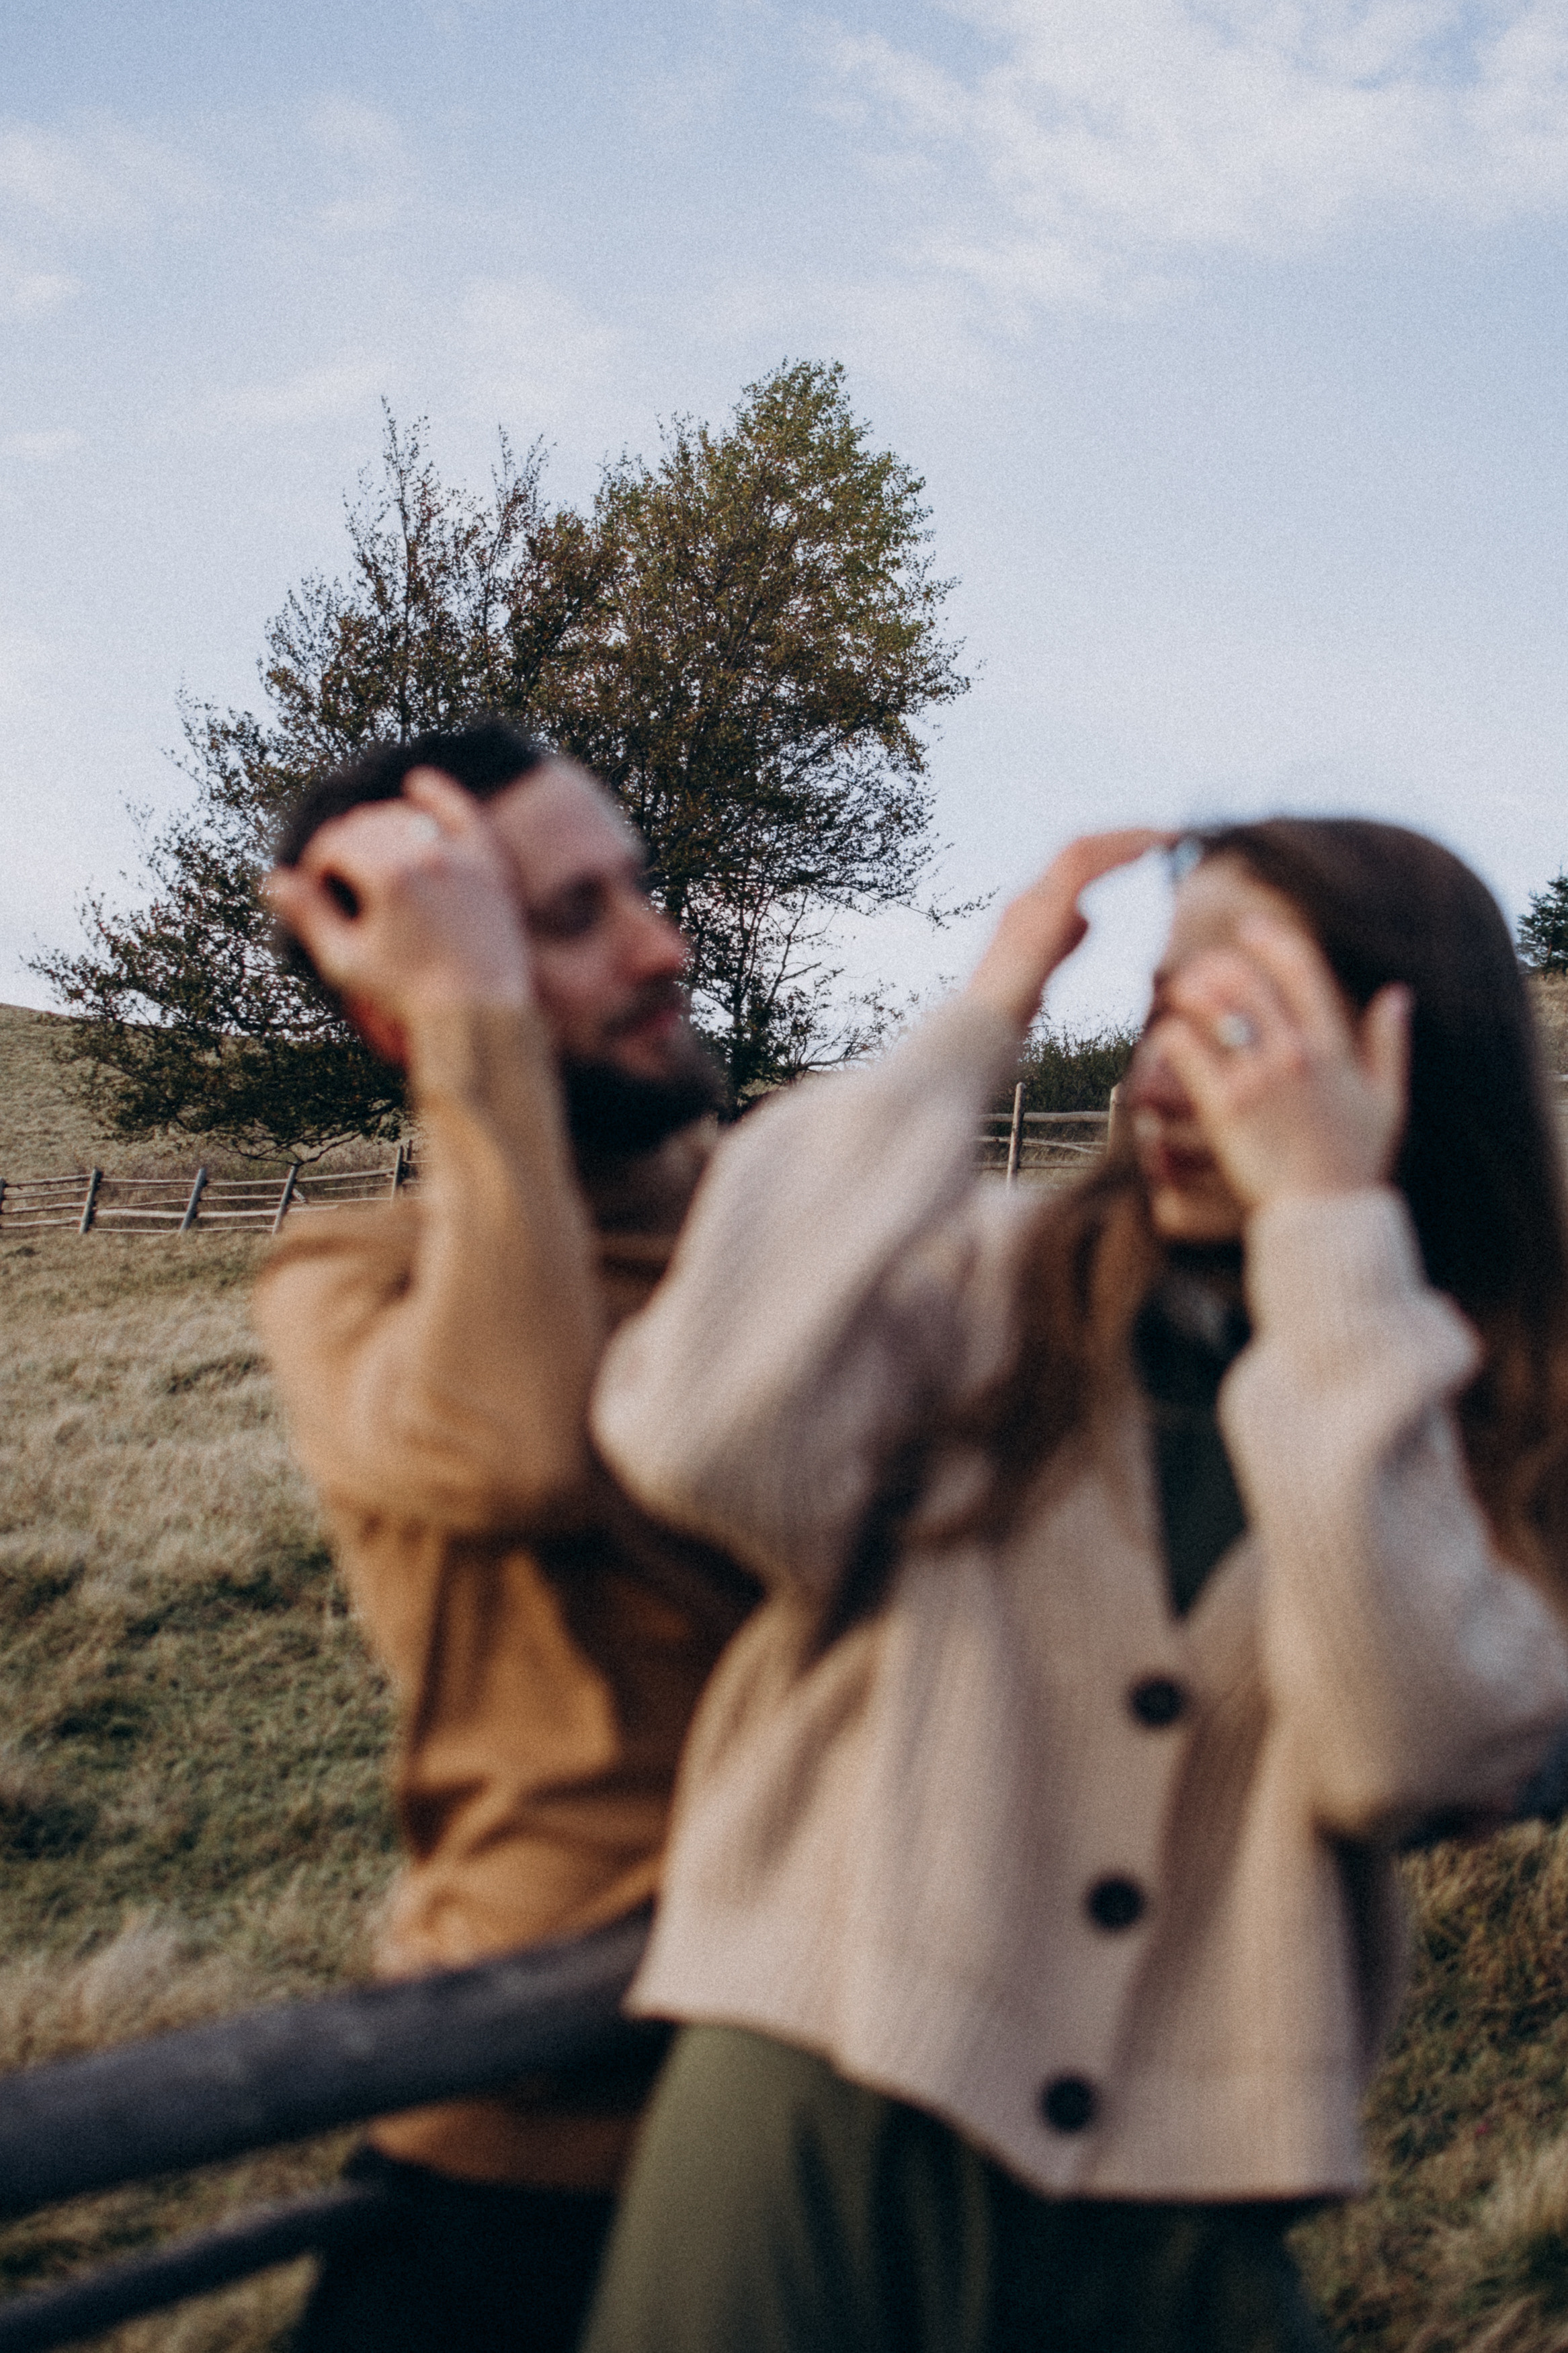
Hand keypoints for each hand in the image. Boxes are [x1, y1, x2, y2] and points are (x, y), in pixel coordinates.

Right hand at [265, 768, 532, 1027]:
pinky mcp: (487, 865)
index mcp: (388, 876)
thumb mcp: (347, 961)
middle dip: (344, 846)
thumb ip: (310, 916)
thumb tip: (272, 880)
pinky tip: (417, 784)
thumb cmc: (408, 995)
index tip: (316, 890)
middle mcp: (426, 856)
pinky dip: (437, 795)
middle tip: (338, 879)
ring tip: (368, 857)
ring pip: (406, 816)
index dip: (318, 865)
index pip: (336, 844)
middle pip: (368, 825)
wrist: (480, 1014)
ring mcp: (460, 857)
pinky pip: (461, 813)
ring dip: (378, 828)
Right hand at [966, 830, 1173, 1031]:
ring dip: (1127, 837)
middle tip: (1166, 832)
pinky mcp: (1041, 911)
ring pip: (1083, 848)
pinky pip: (1085, 866)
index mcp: (1027, 910)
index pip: (1071, 864)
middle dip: (1123, 836)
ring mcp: (1031, 900)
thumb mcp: (1043, 971)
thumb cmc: (1007, 1019)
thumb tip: (1089, 915)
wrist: (979, 1035)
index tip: (1146, 848)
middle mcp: (1027, 897)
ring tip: (1168, 835)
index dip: (1110, 850)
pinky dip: (1120, 852)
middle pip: (1078, 848)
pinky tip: (1153, 851)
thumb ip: (1065, 940)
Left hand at [1149, 917, 1409, 1210]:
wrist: (1327, 1215)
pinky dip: (1172, 1037)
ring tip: (1180, 992)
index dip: (1271, 941)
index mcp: (1333, 1048)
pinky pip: (1188, 1054)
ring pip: (1213, 1010)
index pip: (1300, 971)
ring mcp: (1258, 1080)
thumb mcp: (1389, 1100)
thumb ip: (1391, 1044)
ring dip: (1192, 992)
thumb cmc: (1357, 1162)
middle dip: (1221, 964)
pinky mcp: (1225, 1108)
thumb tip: (1398, 994)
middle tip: (1204, 965)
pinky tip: (1167, 1037)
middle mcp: (1295, 1054)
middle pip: (1248, 983)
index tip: (1249, 928)